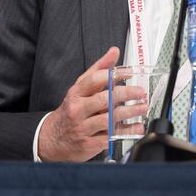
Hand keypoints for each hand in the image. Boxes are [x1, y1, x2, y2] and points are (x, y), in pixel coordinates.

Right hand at [37, 47, 148, 161]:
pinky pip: (111, 136)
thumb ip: (99, 69)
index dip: (114, 75)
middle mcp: (78, 110)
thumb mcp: (80, 88)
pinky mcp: (90, 143)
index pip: (95, 80)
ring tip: (142, 107)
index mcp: (76, 93)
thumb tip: (114, 52)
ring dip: (129, 112)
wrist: (52, 139)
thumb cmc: (71, 110)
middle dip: (126, 94)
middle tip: (140, 92)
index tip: (130, 73)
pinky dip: (127, 131)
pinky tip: (137, 126)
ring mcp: (83, 127)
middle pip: (104, 100)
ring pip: (109, 119)